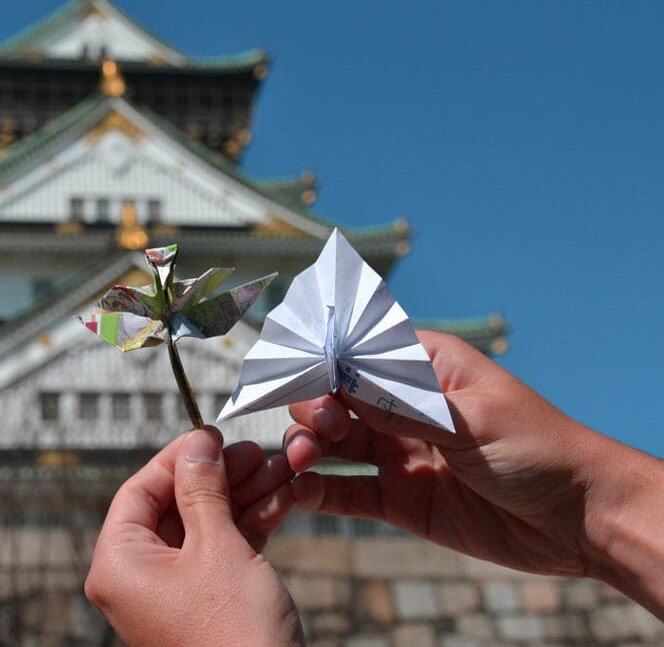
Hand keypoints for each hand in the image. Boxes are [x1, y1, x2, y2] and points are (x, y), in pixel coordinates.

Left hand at [85, 427, 303, 644]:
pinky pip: (220, 552)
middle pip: (174, 506)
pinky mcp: (204, 604)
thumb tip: (196, 444)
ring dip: (241, 496)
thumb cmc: (236, 635)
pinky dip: (248, 526)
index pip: (138, 490)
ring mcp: (171, 594)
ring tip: (279, 469)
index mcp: (119, 564)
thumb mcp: (219, 547)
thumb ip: (203, 489)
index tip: (211, 435)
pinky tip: (282, 500)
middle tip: (253, 452)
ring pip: (203, 526)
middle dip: (219, 476)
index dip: (176, 457)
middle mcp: (137, 579)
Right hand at [285, 331, 661, 583]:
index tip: (291, 370)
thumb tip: (337, 382)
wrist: (578, 518)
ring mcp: (397, 452)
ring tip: (301, 459)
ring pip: (330, 442)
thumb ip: (399, 405)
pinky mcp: (398, 499)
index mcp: (423, 367)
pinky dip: (317, 490)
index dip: (320, 359)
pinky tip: (302, 490)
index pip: (356, 352)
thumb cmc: (537, 447)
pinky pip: (346, 492)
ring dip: (305, 445)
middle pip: (332, 397)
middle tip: (322, 425)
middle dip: (312, 405)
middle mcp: (401, 406)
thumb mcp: (468, 418)